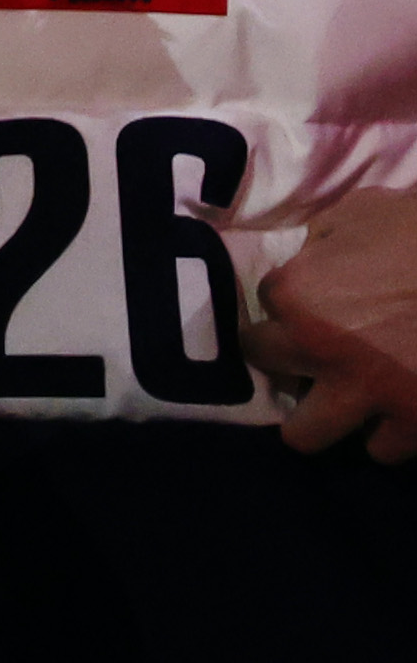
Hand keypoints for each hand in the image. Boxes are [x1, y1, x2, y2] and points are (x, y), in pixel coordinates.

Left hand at [243, 188, 416, 460]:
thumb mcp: (361, 213)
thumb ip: (322, 244)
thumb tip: (314, 260)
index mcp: (298, 298)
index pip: (260, 321)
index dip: (286, 317)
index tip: (310, 313)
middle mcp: (323, 355)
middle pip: (277, 390)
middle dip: (295, 381)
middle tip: (322, 369)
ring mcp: (372, 395)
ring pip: (317, 436)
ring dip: (342, 417)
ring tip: (366, 397)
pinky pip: (389, 450)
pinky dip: (397, 431)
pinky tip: (409, 406)